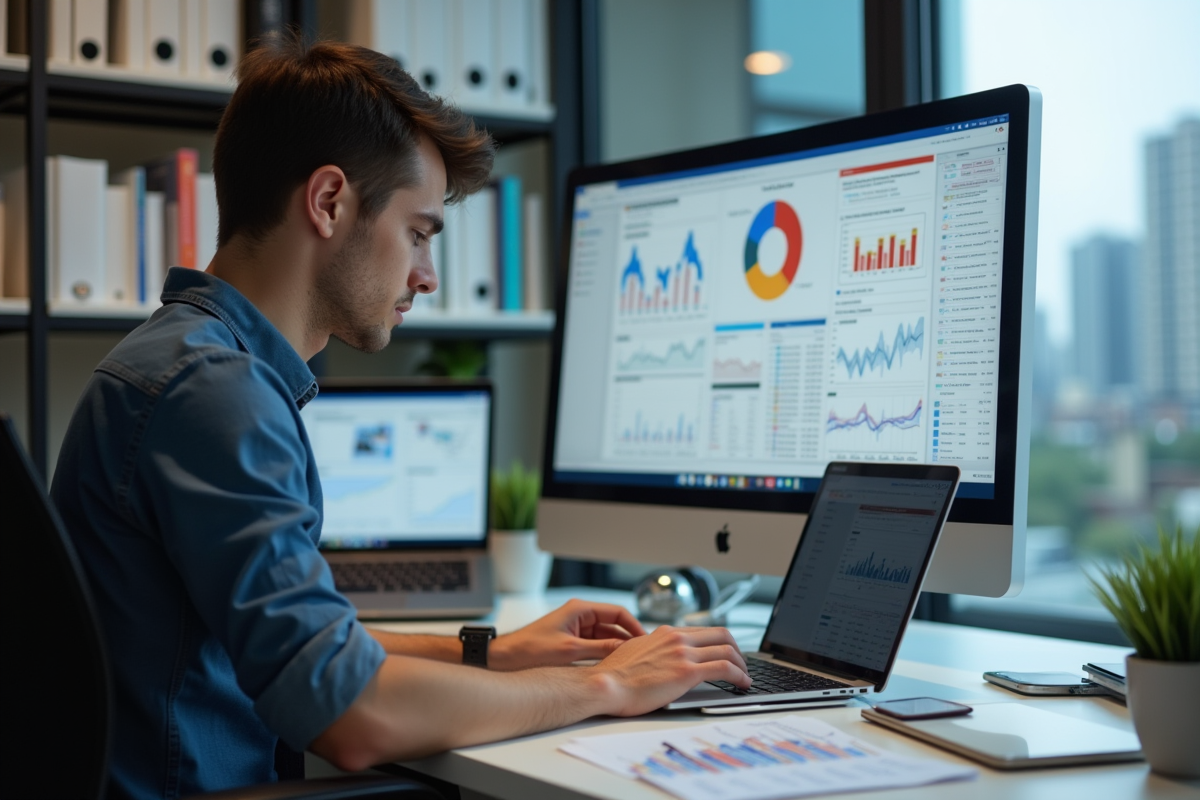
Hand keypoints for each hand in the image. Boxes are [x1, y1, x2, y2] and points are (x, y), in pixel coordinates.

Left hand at [489, 599, 645, 670]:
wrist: (505, 659)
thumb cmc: (530, 649)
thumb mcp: (570, 650)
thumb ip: (600, 649)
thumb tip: (625, 650)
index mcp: (580, 609)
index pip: (617, 613)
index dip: (633, 626)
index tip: (645, 641)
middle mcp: (580, 616)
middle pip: (613, 625)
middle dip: (627, 639)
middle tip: (642, 654)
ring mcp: (576, 628)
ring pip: (606, 636)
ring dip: (616, 648)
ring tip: (632, 662)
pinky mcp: (572, 641)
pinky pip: (595, 645)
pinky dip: (605, 654)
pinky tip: (613, 665)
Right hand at [592, 626, 750, 716]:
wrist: (606, 684)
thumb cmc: (614, 676)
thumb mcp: (634, 652)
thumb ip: (652, 650)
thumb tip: (658, 657)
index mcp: (665, 633)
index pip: (703, 631)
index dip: (719, 642)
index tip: (725, 652)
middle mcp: (676, 638)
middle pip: (721, 635)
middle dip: (736, 649)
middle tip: (740, 663)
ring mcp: (683, 653)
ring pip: (727, 650)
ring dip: (742, 664)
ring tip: (745, 677)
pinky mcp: (687, 672)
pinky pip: (724, 668)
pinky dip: (739, 675)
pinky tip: (743, 684)